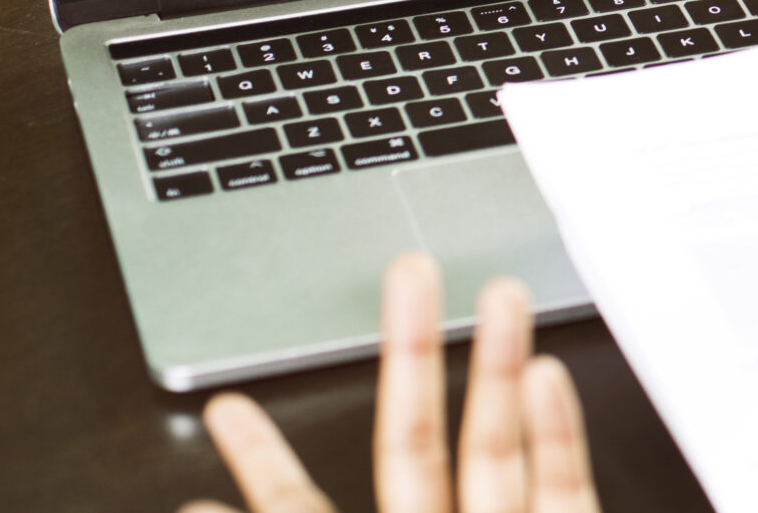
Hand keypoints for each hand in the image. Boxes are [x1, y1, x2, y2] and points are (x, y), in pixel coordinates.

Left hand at [180, 251, 600, 512]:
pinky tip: (543, 376)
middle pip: (416, 445)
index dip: (265, 463)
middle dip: (411, 355)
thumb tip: (193, 509)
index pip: (300, 510)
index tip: (224, 409)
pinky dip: (557, 435)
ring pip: (495, 451)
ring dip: (497, 369)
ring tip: (499, 295)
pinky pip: (565, 488)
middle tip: (410, 269)